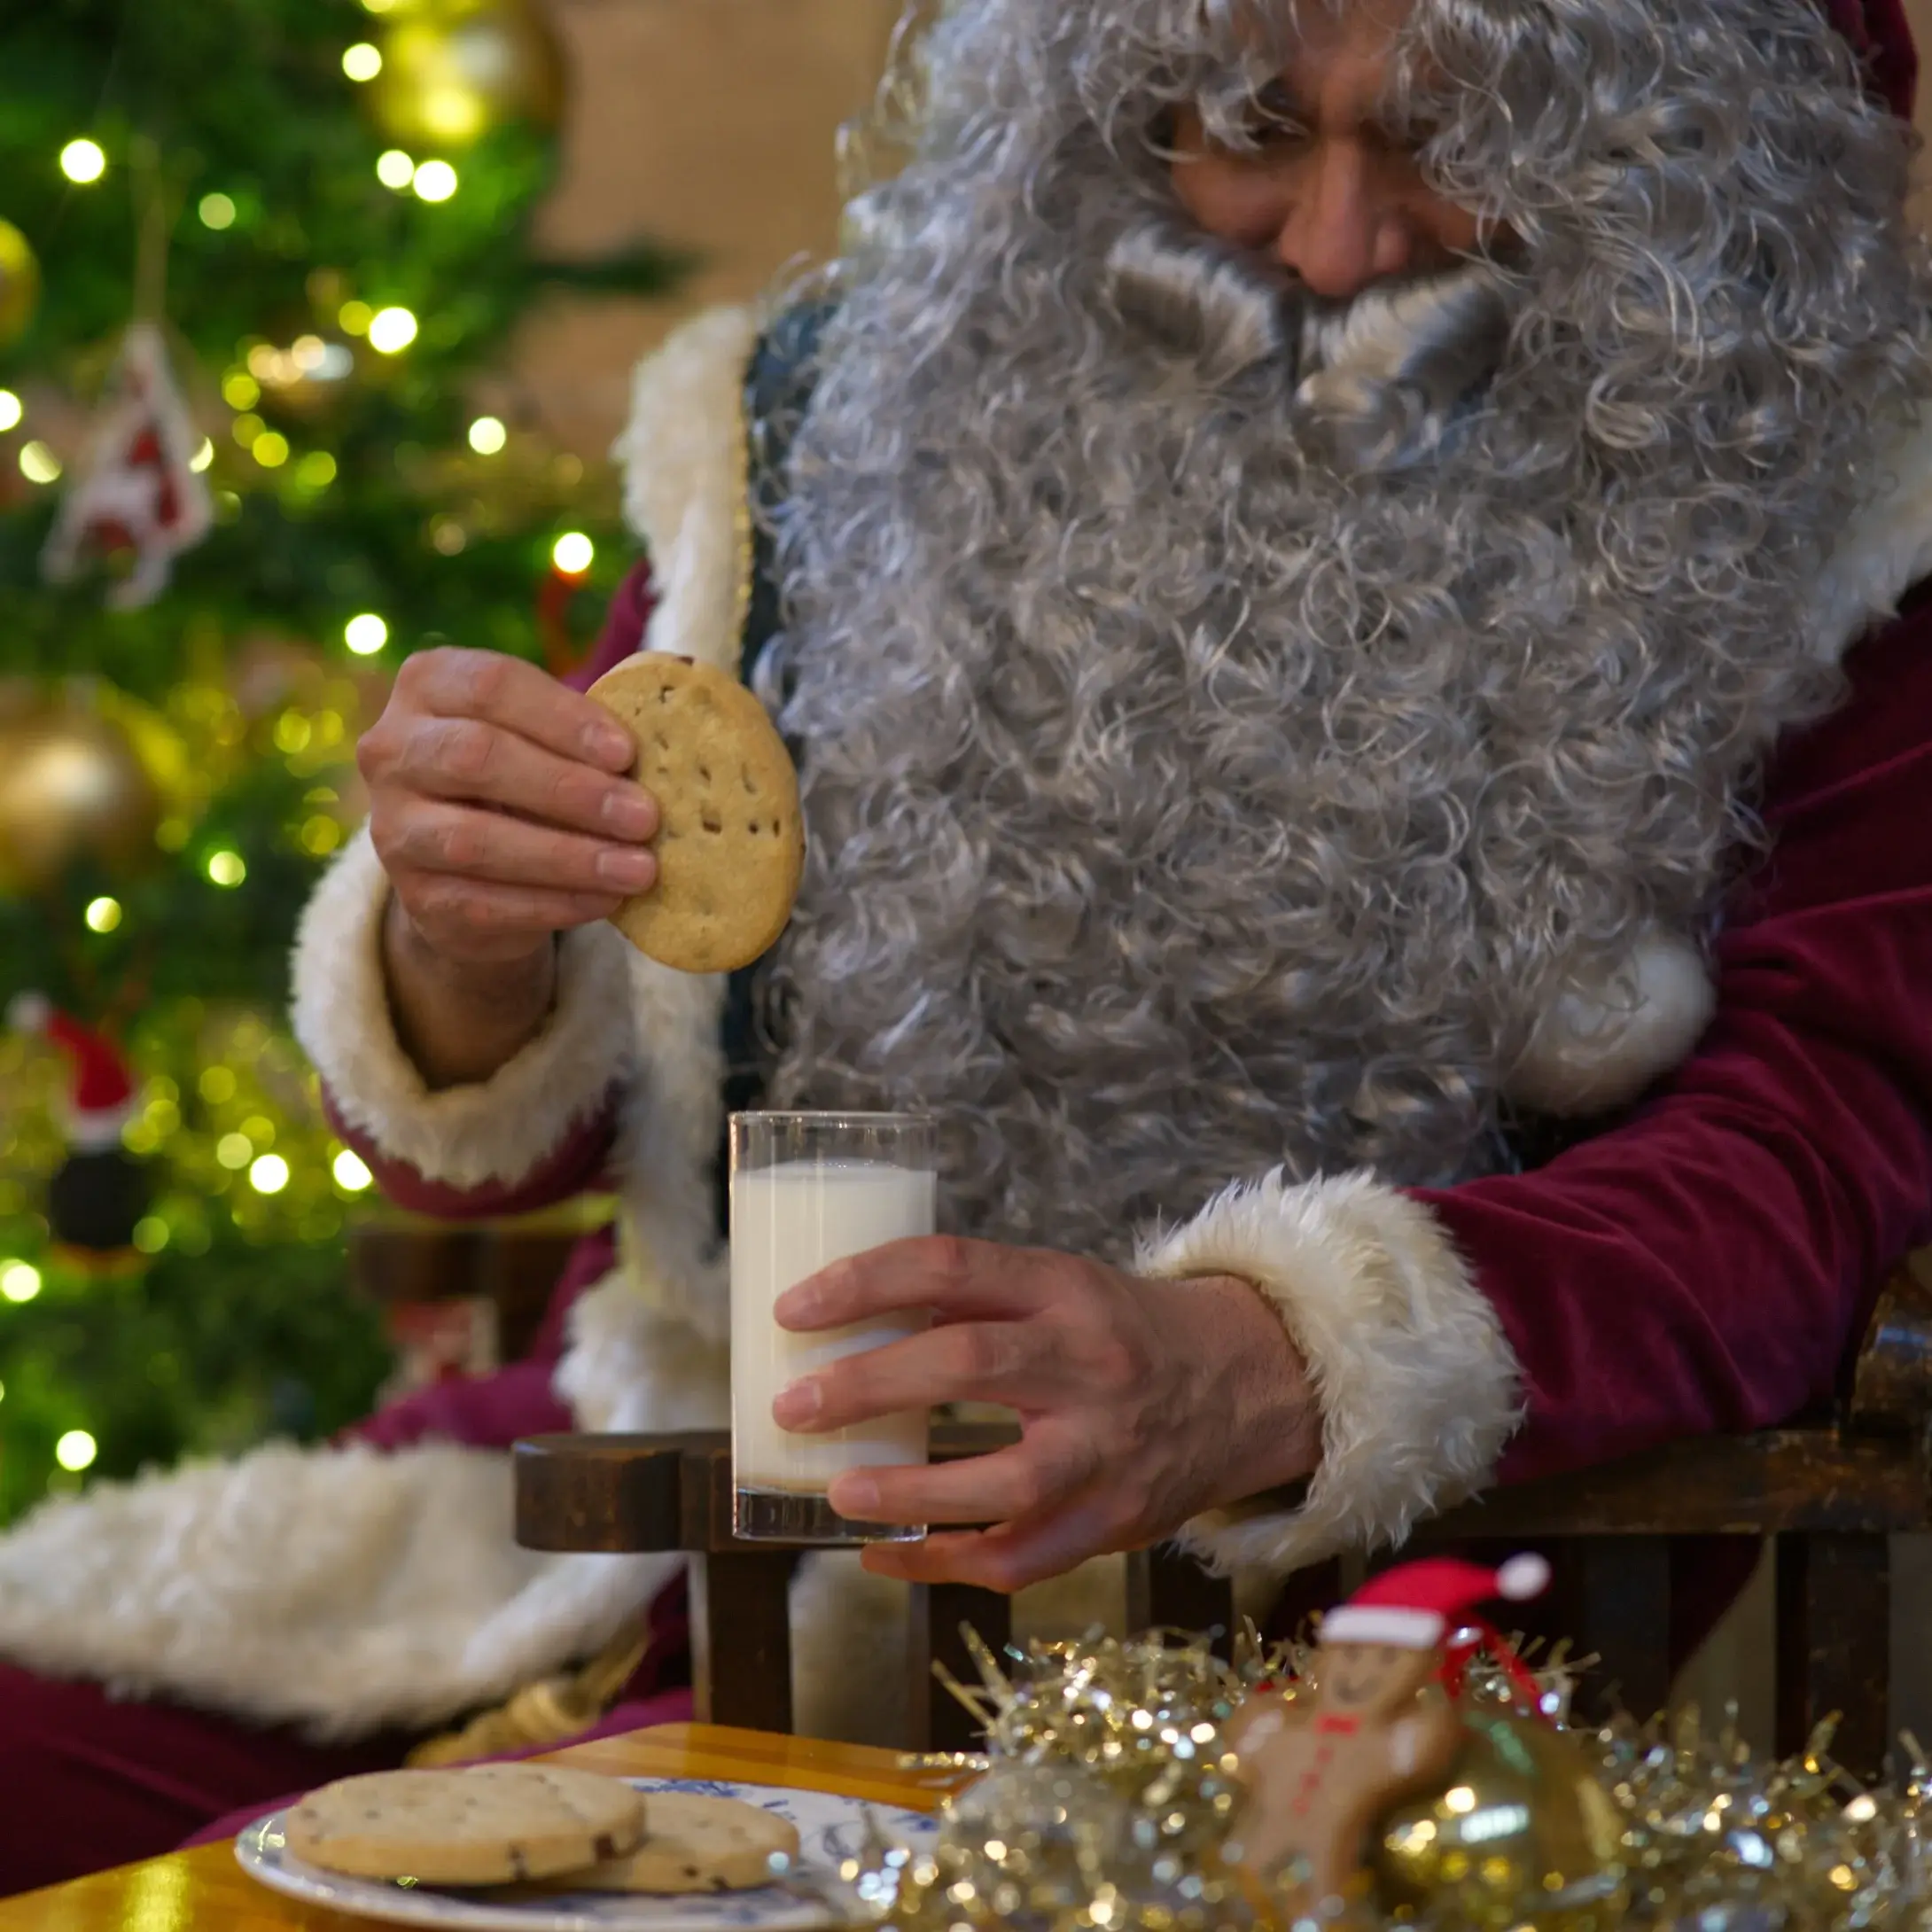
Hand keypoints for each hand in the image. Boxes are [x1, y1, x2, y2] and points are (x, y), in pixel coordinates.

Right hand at [360, 647, 658, 965]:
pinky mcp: (416, 897)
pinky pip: (486, 902)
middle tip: (644, 816)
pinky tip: (607, 900)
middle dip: (570, 789)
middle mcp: (393, 751)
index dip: (562, 717)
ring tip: (638, 868)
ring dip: (569, 856)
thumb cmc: (524, 775)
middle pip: (476, 757)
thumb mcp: (543, 737)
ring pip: (476, 841)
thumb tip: (670, 750)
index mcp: (428, 685)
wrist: (467, 864)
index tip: (626, 751)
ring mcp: (395, 828)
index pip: (489, 685)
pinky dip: (556, 903)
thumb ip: (586, 734)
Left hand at [770, 1238, 1318, 1590]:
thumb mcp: (1062, 1287)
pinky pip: (1021, 1558)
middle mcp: (1090, 1363)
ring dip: (908, 1491)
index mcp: (1066, 1289)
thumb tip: (854, 1324)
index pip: (952, 1268)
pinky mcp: (1115, 1522)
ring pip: (1004, 1480)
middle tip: (794, 1404)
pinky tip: (882, 1554)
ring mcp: (1107, 1451)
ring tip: (838, 1491)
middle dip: (869, 1384)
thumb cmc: (1127, 1331)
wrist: (1250, 1384)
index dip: (865, 1283)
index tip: (795, 1309)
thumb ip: (976, 1303)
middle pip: (969, 1364)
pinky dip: (943, 1562)